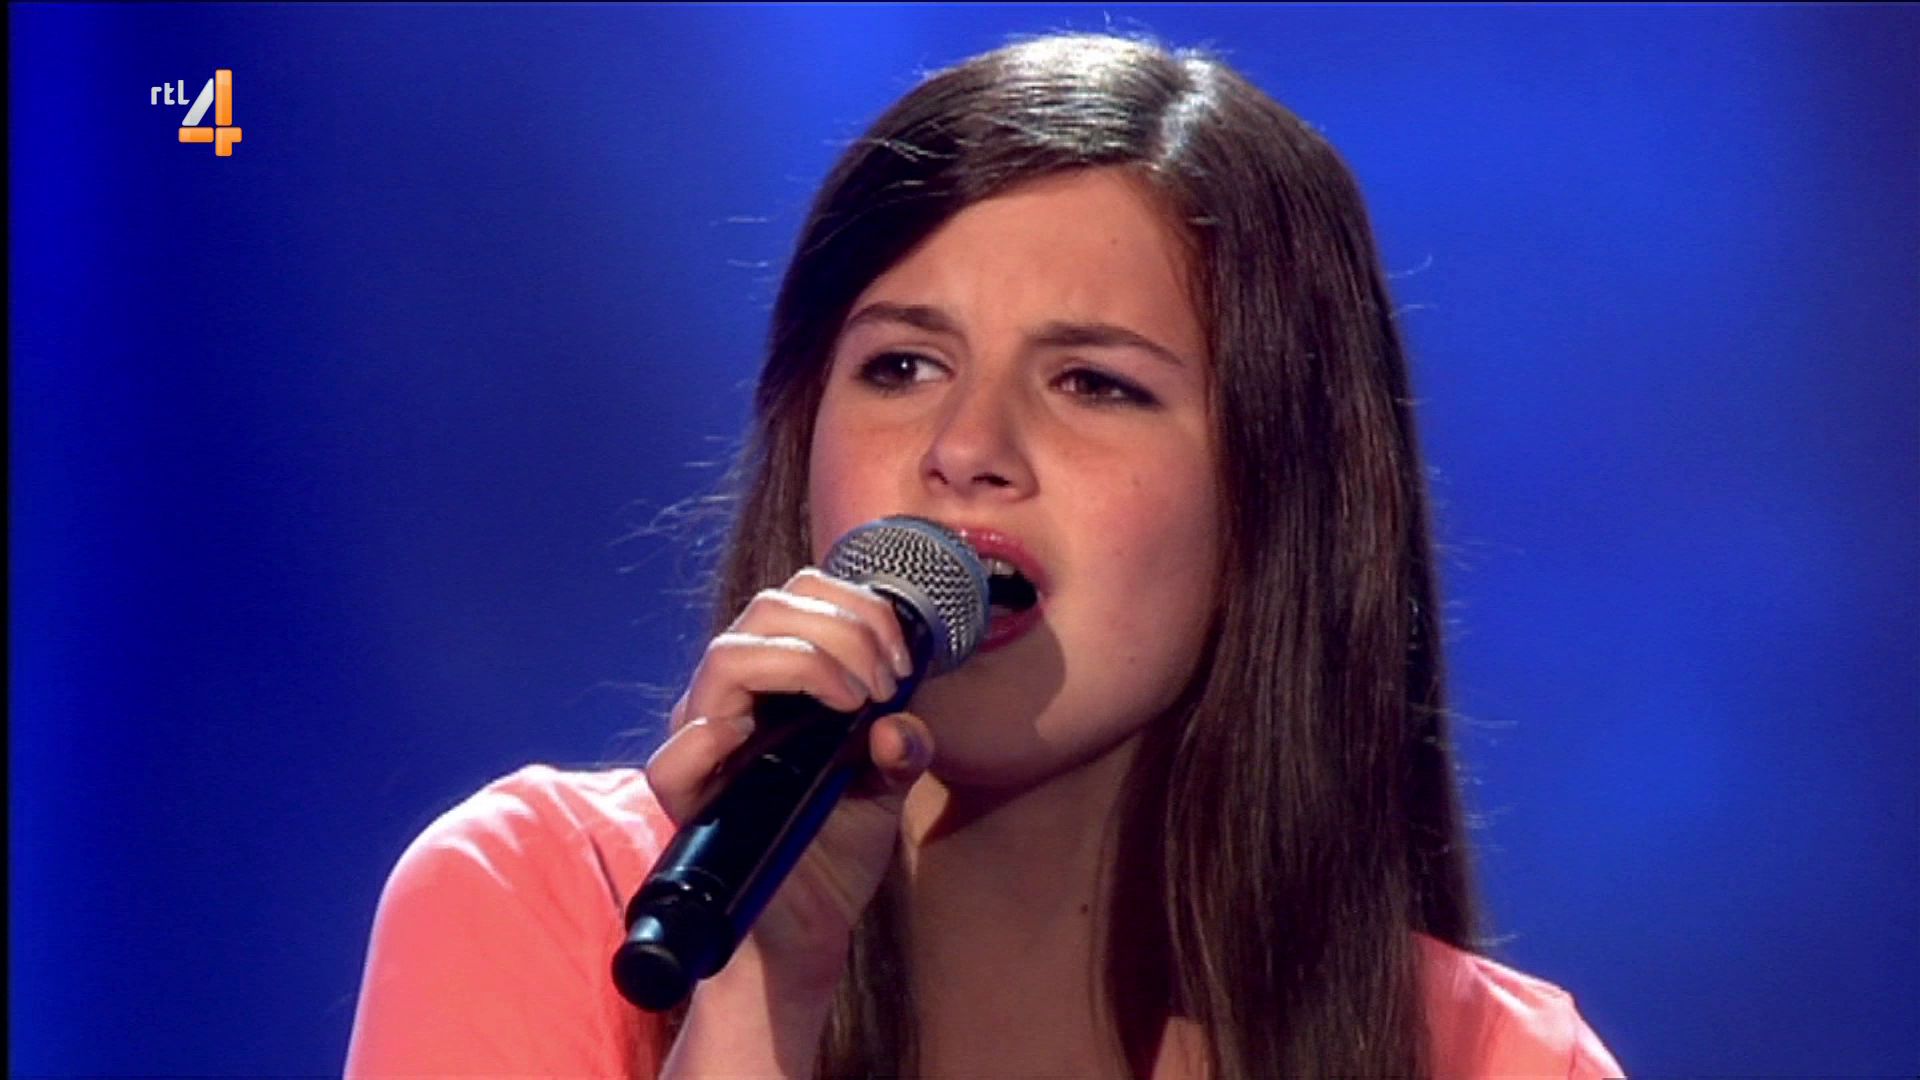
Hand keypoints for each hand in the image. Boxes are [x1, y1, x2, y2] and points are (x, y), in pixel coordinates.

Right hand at [643, 568, 934, 993]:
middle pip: (763, 613)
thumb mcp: (887, 787)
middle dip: (840, 629)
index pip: (796, 599)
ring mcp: (705, 742)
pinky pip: (673, 758)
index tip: (901, 657)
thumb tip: (901, 725)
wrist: (812, 924)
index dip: (854, 606)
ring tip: (854, 700)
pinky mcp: (687, 798)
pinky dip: (711, 737)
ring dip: (803, 661)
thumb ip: (905, 748)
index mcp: (776, 680)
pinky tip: (754, 738)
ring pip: (724, 658)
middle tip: (884, 679)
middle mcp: (733, 698)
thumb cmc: (837, 842)